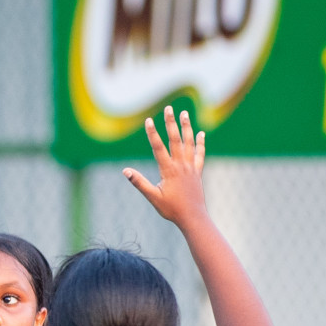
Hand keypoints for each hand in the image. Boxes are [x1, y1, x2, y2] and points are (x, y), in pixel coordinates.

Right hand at [123, 107, 208, 227]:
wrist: (193, 217)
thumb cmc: (171, 209)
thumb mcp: (153, 197)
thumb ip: (139, 183)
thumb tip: (125, 171)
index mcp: (168, 171)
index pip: (158, 148)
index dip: (152, 133)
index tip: (148, 120)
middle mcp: (181, 166)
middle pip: (175, 140)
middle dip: (171, 123)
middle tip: (169, 108)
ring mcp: (191, 168)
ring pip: (189, 143)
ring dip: (186, 127)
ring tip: (184, 113)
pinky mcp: (198, 172)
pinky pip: (200, 154)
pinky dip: (200, 143)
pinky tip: (200, 133)